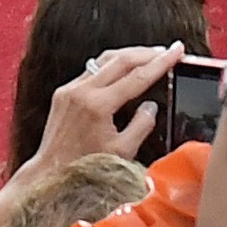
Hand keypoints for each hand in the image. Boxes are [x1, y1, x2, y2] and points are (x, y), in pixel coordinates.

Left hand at [34, 45, 172, 170]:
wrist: (50, 175)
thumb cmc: (85, 169)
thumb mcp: (123, 152)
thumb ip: (142, 125)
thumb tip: (151, 106)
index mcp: (98, 105)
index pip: (137, 76)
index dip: (161, 62)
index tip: (176, 50)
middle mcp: (81, 91)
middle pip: (120, 59)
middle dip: (147, 52)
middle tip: (167, 50)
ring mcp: (69, 90)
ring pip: (103, 61)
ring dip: (128, 55)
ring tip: (148, 56)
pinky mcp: (62, 93)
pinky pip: (90, 71)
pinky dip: (110, 67)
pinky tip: (122, 70)